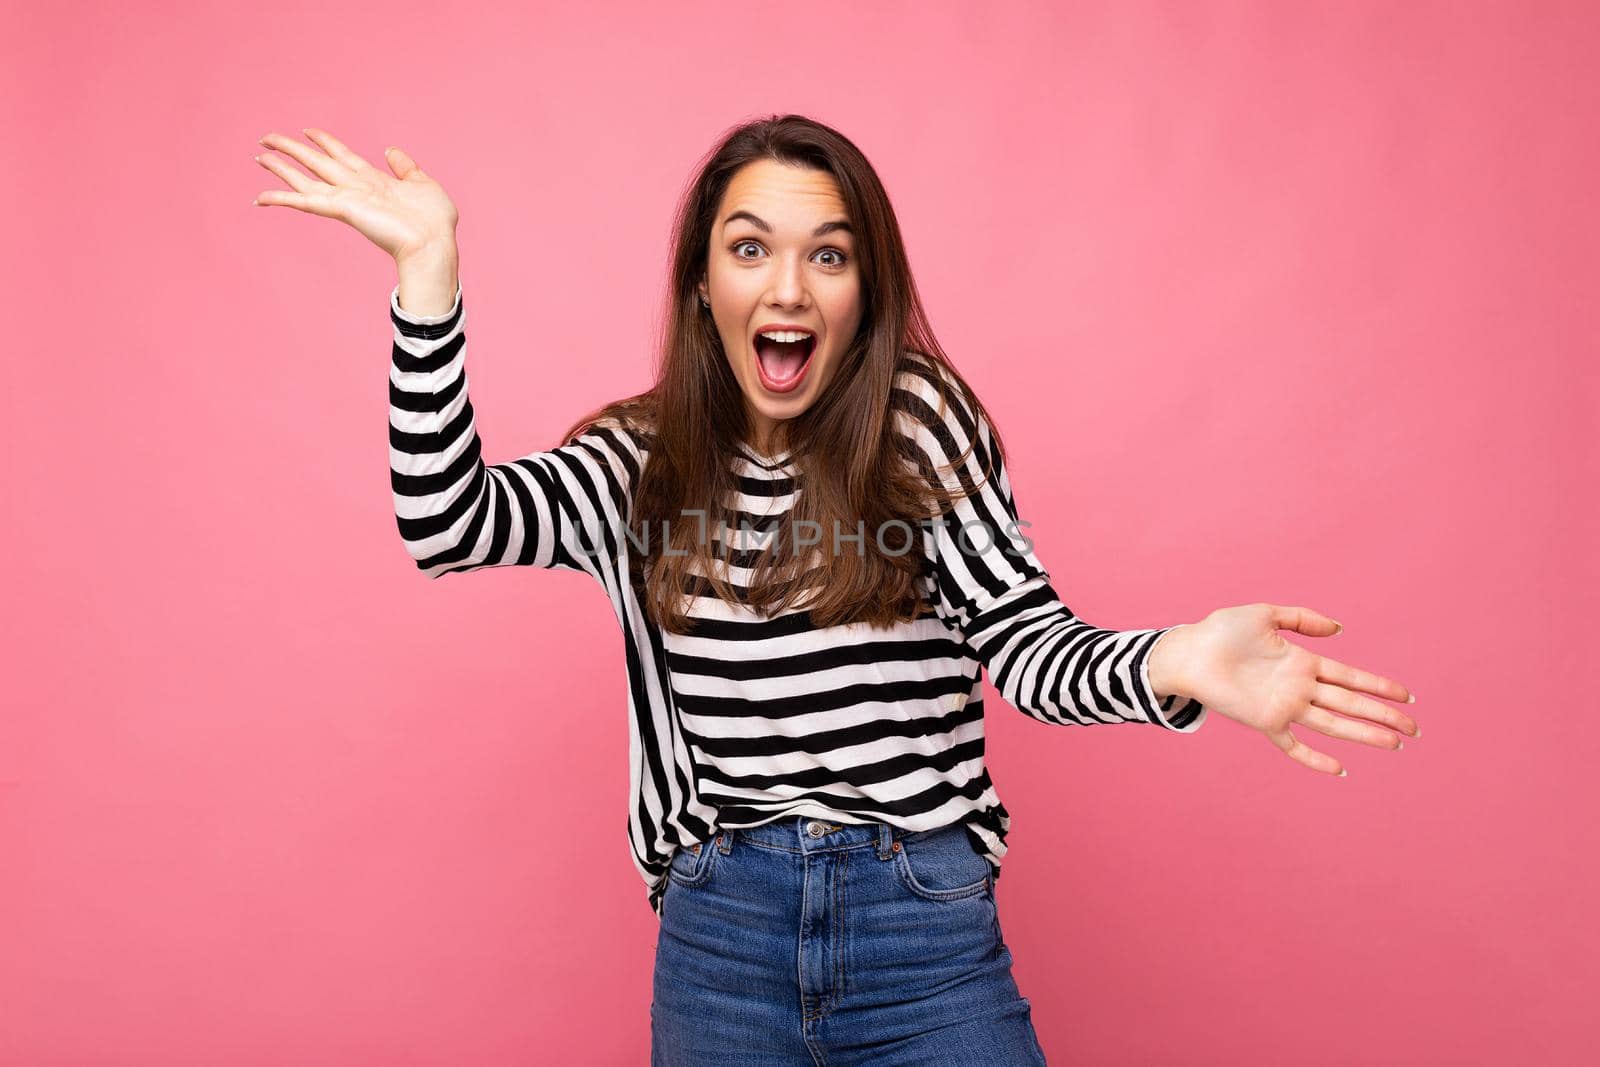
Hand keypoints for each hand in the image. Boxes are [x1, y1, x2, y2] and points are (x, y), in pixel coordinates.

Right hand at [252, 127, 458, 264]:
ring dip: (281, 168)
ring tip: (258, 156)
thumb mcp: (423, 183)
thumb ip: (405, 166)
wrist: (434, 244)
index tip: (308, 130)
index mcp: (373, 180)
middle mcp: (355, 188)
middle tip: (266, 138)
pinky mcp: (343, 209)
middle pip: (316, 162)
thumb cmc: (434, 221)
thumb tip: (391, 150)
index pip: (342, 155)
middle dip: (291, 149)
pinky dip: (282, 199)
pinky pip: (306, 202)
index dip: (325, 141)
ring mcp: (347, 199)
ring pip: (305, 179)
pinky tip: (261, 197)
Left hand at [1155, 604, 1417, 775]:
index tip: (1407, 696)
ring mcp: (1284, 706)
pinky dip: (1313, 758)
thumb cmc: (1221, 631)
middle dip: (1383, 715)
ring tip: (1393, 744)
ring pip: (1332, 723)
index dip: (1379, 686)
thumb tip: (1339, 629)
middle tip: (1415, 729)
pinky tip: (1339, 769)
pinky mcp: (1264, 721)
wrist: (1188, 652)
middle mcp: (1299, 687)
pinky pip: (1292, 745)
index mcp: (1303, 662)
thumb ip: (1302, 618)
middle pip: (1350, 703)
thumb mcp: (1265, 614)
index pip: (1350, 677)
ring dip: (1363, 733)